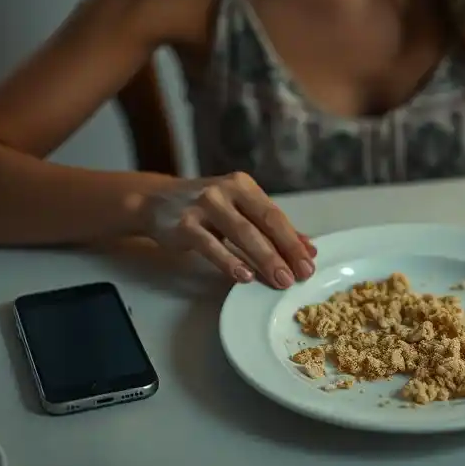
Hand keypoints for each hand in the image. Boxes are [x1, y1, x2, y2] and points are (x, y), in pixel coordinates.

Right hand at [142, 172, 316, 287]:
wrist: (155, 201)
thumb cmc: (204, 208)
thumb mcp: (238, 210)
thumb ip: (269, 228)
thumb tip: (306, 248)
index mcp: (243, 185)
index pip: (275, 214)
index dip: (293, 240)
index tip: (308, 263)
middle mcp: (226, 190)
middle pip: (263, 223)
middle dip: (284, 251)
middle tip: (299, 276)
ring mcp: (204, 206)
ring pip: (241, 234)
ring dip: (264, 259)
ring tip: (279, 280)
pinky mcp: (185, 224)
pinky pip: (212, 245)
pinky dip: (229, 262)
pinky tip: (244, 277)